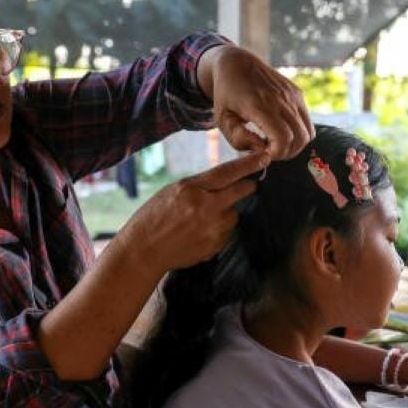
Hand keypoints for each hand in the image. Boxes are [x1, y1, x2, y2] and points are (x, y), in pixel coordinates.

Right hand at [118, 150, 268, 272]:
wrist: (144, 251)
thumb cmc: (153, 218)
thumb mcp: (172, 192)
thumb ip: (199, 186)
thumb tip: (225, 181)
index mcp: (191, 189)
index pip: (227, 173)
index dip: (248, 164)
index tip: (264, 157)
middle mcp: (205, 207)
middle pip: (239, 192)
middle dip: (246, 186)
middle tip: (249, 184)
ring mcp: (212, 229)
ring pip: (233, 215)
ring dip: (225, 214)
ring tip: (201, 220)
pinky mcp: (214, 245)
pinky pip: (225, 233)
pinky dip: (217, 231)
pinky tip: (197, 234)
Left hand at [200, 45, 313, 158]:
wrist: (236, 64)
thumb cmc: (226, 96)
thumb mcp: (222, 120)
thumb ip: (239, 140)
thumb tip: (263, 150)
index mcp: (259, 106)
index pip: (283, 138)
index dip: (277, 154)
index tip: (264, 153)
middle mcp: (280, 99)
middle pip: (299, 138)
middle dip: (286, 153)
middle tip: (270, 151)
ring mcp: (291, 95)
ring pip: (308, 132)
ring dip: (294, 144)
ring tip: (276, 142)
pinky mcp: (297, 93)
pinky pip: (307, 122)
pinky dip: (298, 132)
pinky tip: (281, 130)